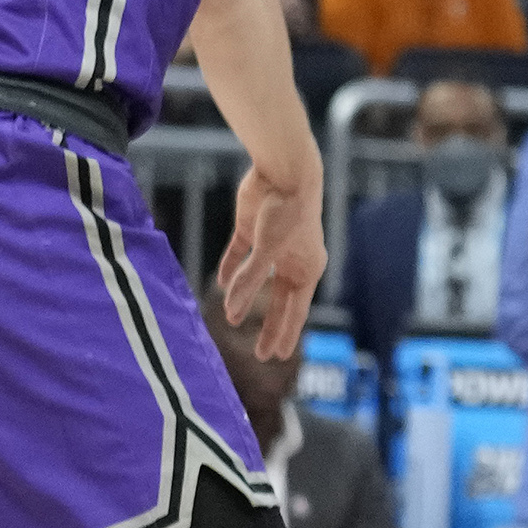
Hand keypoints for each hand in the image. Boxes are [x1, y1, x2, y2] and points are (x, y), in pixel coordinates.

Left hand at [216, 165, 325, 360]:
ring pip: (258, 281)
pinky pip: (239, 256)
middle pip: (278, 301)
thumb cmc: (288, 211)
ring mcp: (271, 246)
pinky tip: (220, 284)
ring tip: (234, 320)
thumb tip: (231, 313)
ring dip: (246, 299)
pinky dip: (230, 270)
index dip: (285, 333)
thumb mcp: (268, 250)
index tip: (279, 356)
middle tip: (262, 354)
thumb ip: (249, 281)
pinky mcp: (251, 230)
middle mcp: (291, 260)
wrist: (284, 171)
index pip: (295, 310)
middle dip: (270, 326)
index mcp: (307, 268)